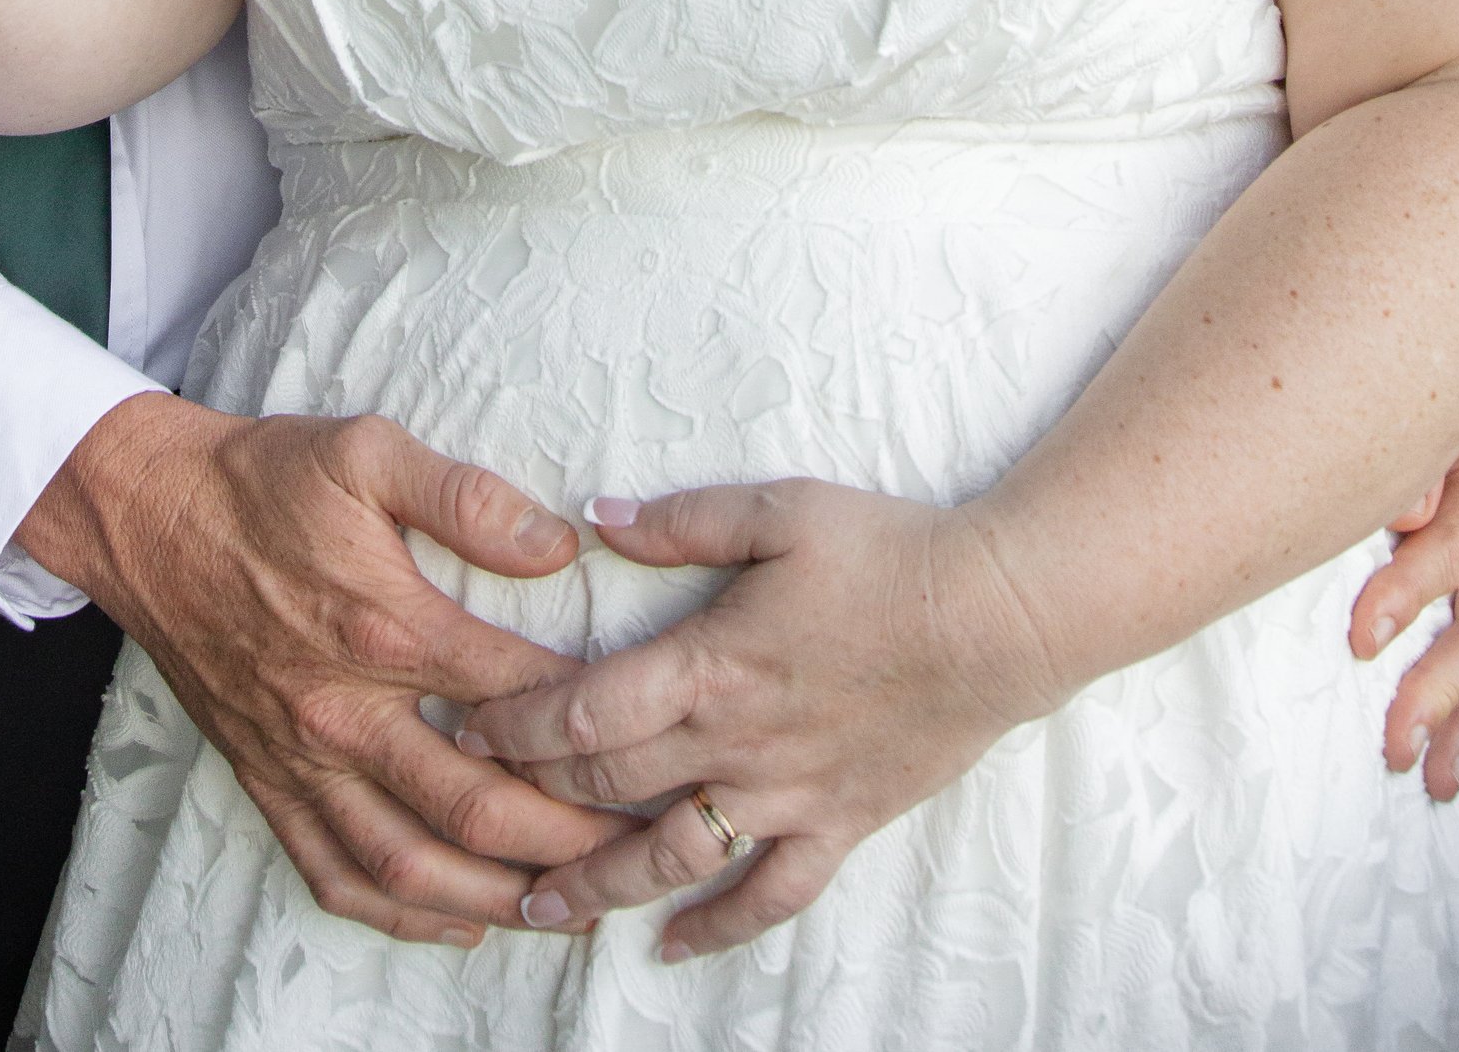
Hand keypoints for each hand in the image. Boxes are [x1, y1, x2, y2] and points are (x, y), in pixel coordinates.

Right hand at [18, 395, 630, 945]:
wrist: (148, 515)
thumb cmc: (263, 479)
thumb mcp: (366, 451)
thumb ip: (466, 495)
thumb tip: (558, 546)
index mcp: (384, 625)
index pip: (516, 697)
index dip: (590, 726)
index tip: (649, 738)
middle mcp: (345, 710)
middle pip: (474, 807)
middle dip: (566, 839)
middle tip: (636, 850)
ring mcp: (302, 759)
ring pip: (409, 865)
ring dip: (495, 897)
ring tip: (567, 903)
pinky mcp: (267, 782)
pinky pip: (335, 875)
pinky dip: (401, 916)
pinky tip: (460, 920)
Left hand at [456, 478, 1052, 961]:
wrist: (998, 617)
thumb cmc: (887, 552)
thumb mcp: (778, 509)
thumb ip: (681, 520)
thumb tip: (594, 518)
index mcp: (712, 662)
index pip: (586, 710)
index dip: (515, 726)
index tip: (460, 729)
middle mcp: (737, 743)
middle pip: (609, 785)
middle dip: (530, 798)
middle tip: (465, 810)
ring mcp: (787, 795)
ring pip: (671, 858)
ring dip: (596, 885)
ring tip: (535, 908)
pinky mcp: (837, 824)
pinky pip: (769, 896)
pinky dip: (717, 929)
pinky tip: (672, 949)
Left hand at [1353, 385, 1458, 811]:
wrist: (1442, 350)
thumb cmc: (1403, 374)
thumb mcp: (1411, 396)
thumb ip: (1407, 447)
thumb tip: (1409, 509)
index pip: (1455, 544)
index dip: (1408, 592)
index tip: (1359, 638)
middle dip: (1442, 689)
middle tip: (1395, 743)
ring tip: (1438, 780)